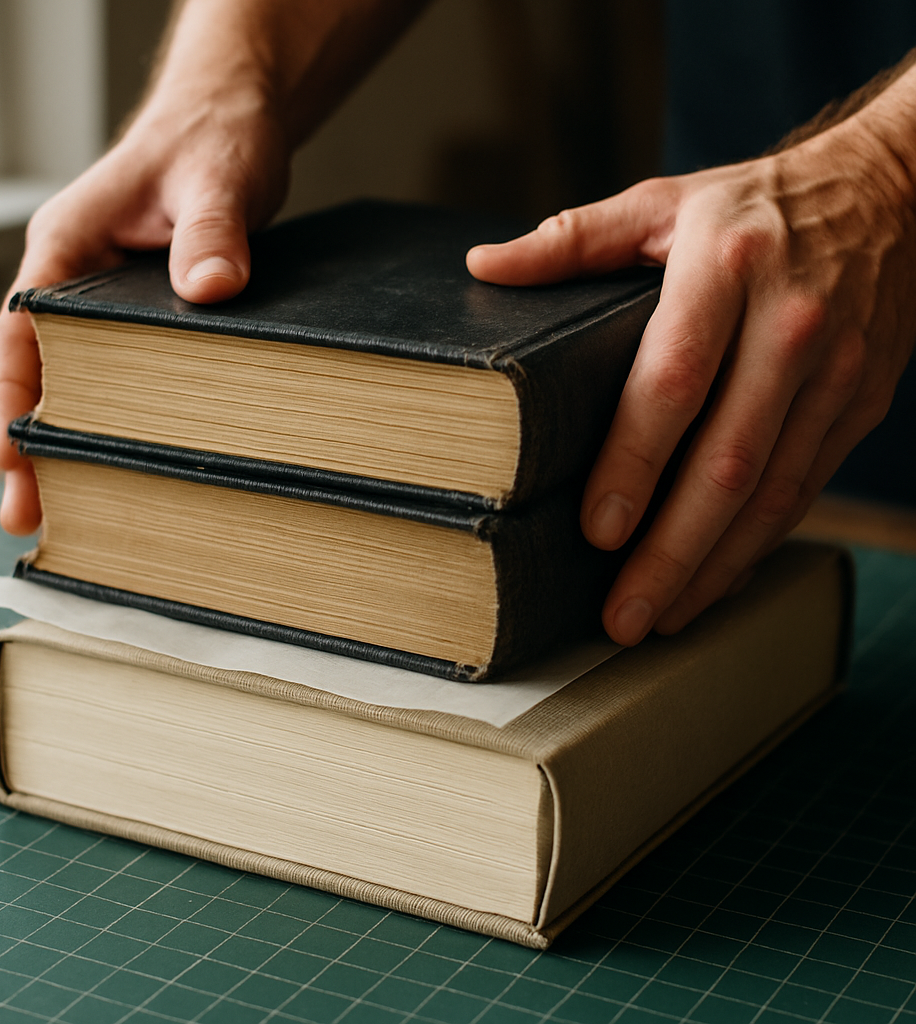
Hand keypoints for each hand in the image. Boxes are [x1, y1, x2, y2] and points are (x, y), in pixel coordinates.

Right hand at [0, 94, 287, 533]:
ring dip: (73, 441)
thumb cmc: (211, 138)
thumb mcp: (215, 179)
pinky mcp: (146, 317)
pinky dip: (118, 420)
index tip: (14, 453)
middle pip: (42, 372)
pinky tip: (129, 463)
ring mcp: (108, 302)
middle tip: (31, 514)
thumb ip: (211, 231)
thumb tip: (212, 288)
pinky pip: (123, 376)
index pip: (24, 332)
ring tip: (74, 515)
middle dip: (33, 442)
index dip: (15, 395)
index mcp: (69, 245)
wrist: (231, 122)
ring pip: (79, 381)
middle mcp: (77, 279)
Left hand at [467, 90, 915, 644]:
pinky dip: (756, 545)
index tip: (597, 529)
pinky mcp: (858, 405)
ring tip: (660, 618)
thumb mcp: (663, 202)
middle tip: (622, 615)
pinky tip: (713, 583)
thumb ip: (572, 239)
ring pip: (773, 492)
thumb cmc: (753, 206)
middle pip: (728, 459)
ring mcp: (834, 372)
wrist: (892, 193)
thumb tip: (484, 267)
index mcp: (726, 268)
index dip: (635, 460)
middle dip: (672, 549)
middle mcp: (790, 325)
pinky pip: (805, 490)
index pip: (675, 378)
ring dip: (714, 566)